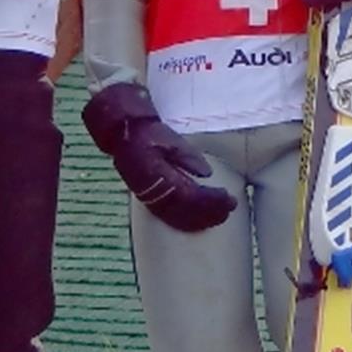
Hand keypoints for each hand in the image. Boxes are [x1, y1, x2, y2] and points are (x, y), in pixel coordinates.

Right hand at [82, 83, 237, 232]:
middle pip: (185, 211)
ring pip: (178, 217)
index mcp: (158, 175)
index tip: (229, 198)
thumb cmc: (148, 132)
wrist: (122, 134)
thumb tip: (207, 173)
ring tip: (222, 214)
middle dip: (210, 211)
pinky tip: (201, 219)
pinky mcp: (149, 199)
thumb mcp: (169, 138)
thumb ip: (187, 156)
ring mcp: (149, 197)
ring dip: (201, 218)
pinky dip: (188, 220)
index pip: (189, 195)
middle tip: (230, 207)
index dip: (210, 200)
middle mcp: (152, 191)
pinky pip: (170, 216)